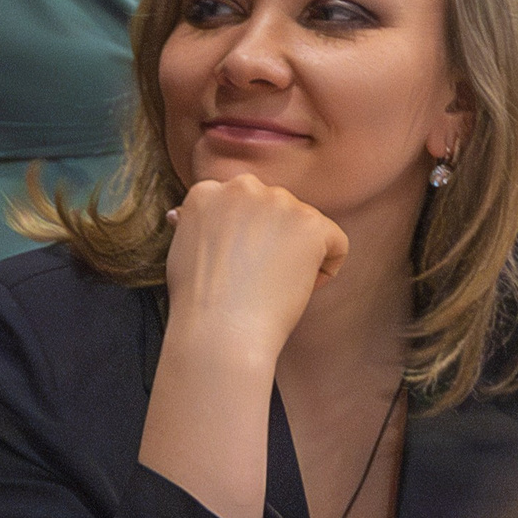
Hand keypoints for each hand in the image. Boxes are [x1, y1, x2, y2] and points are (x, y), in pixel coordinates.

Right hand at [161, 175, 348, 368]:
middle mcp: (243, 187)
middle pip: (276, 212)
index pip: (243, 207)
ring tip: (270, 287)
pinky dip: (324, 270)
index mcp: (208, 190)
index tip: (233, 270)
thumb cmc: (198, 303)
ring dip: (297, 256)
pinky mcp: (310, 224)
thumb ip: (196, 227)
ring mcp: (278, 202)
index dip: (243, 242)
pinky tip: (297, 288)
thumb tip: (181, 215)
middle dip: (272, 242)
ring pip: (305, 227)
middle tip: (253, 281)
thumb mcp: (181, 251)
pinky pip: (336, 244)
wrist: (219, 330)